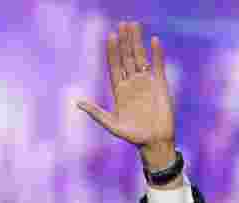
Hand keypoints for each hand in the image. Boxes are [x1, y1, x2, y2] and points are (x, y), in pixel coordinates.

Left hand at [75, 21, 176, 171]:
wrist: (154, 142)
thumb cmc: (132, 136)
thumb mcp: (111, 124)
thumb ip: (96, 112)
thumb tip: (77, 102)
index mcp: (119, 90)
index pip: (114, 66)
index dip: (112, 51)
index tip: (110, 36)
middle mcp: (132, 83)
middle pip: (127, 58)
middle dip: (125, 41)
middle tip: (122, 24)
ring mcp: (146, 82)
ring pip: (141, 57)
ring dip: (138, 42)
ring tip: (134, 26)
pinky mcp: (160, 84)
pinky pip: (158, 65)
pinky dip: (157, 53)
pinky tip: (154, 40)